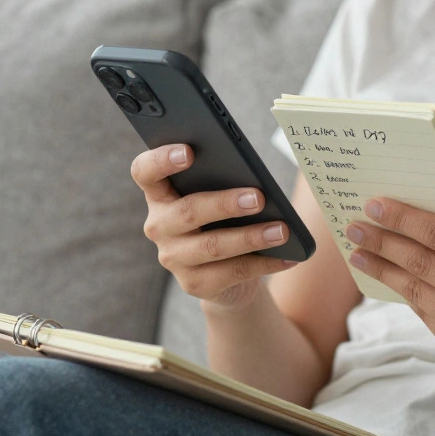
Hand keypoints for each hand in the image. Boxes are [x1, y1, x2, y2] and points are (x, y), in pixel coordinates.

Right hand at [131, 144, 295, 310]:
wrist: (227, 273)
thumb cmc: (225, 218)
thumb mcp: (220, 195)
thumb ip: (225, 181)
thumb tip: (255, 181)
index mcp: (160, 194)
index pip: (145, 172)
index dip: (161, 160)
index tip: (189, 151)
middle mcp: (159, 226)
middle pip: (187, 211)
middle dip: (225, 203)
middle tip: (259, 197)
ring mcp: (173, 258)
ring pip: (213, 246)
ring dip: (251, 237)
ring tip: (283, 230)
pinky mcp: (194, 284)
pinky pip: (233, 272)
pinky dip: (265, 262)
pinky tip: (289, 255)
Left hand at [343, 195, 434, 374]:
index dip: (406, 219)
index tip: (377, 205)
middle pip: (422, 263)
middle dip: (383, 241)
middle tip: (355, 226)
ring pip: (415, 290)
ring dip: (381, 268)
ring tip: (358, 251)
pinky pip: (423, 311)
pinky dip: (402, 290)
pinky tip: (386, 274)